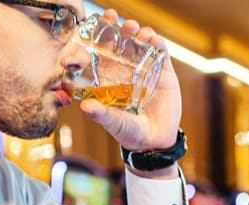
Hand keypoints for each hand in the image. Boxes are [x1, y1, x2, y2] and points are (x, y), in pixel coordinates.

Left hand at [79, 10, 181, 178]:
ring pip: (139, 44)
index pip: (99, 53)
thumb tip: (85, 107)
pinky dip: (157, 42)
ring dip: (135, 31)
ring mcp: (145, 70)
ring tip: (133, 28)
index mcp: (109, 78)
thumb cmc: (129, 133)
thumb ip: (102, 115)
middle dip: (114, 27)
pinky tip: (152, 38)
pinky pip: (160, 53)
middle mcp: (125, 71)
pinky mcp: (163, 73)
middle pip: (119, 43)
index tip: (90, 27)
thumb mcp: (114, 123)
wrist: (156, 142)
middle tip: (112, 17)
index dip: (95, 39)